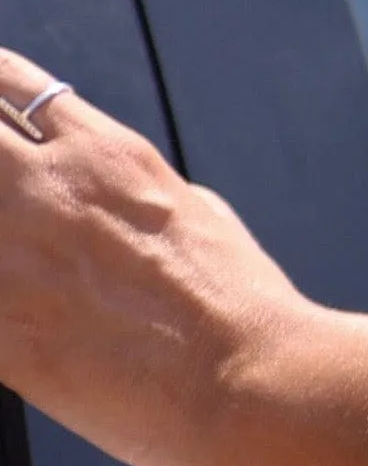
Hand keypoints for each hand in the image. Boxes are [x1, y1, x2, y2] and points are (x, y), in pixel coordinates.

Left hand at [0, 62, 313, 465]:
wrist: (245, 382)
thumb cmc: (238, 308)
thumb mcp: (196, 214)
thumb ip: (135, 196)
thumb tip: (119, 204)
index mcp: (103, 156)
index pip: (11, 84)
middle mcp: (44, 191)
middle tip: (3, 184)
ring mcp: (10, 259)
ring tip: (14, 248)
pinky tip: (10, 306)